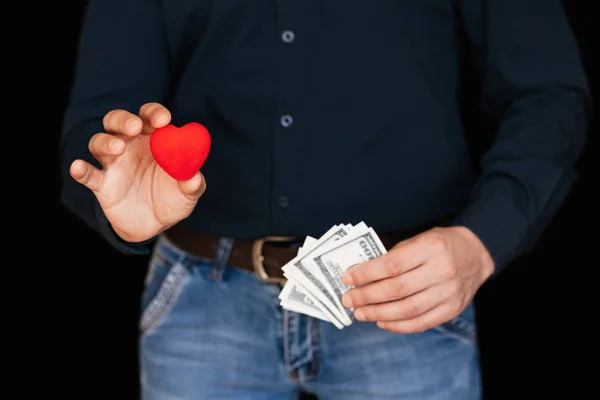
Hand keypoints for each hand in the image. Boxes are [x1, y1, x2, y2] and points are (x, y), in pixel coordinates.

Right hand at [69, 102, 206, 242]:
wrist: (156, 224)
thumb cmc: (173, 198)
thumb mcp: (188, 193)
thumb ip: (193, 184)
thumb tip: (194, 177)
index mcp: (153, 139)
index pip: (149, 117)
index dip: (154, 114)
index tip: (163, 120)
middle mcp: (130, 145)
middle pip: (118, 121)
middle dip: (124, 120)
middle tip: (135, 127)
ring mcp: (113, 164)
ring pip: (99, 143)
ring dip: (106, 142)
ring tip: (118, 148)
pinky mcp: (102, 185)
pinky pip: (88, 175)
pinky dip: (81, 170)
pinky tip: (78, 167)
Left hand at [341, 227, 493, 332]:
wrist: (476, 254)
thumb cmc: (440, 244)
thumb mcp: (419, 239)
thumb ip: (394, 256)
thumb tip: (362, 276)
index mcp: (430, 248)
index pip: (391, 264)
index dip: (366, 273)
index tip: (347, 278)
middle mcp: (441, 271)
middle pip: (397, 289)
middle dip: (367, 296)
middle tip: (348, 299)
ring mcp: (449, 293)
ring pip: (407, 310)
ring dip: (378, 314)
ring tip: (360, 313)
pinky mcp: (452, 309)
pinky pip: (421, 323)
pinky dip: (398, 326)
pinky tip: (381, 322)